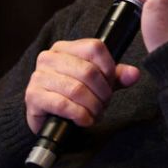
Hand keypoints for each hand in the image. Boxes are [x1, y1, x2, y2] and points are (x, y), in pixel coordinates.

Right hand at [25, 39, 140, 133]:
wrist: (49, 118)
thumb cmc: (75, 95)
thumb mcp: (99, 82)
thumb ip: (117, 76)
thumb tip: (134, 74)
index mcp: (66, 47)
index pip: (95, 47)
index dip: (109, 68)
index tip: (111, 83)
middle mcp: (49, 57)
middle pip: (88, 71)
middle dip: (102, 92)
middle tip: (104, 103)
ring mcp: (38, 76)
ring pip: (77, 89)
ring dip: (92, 106)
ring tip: (95, 112)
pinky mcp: (33, 96)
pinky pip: (63, 105)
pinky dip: (80, 115)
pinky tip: (84, 119)